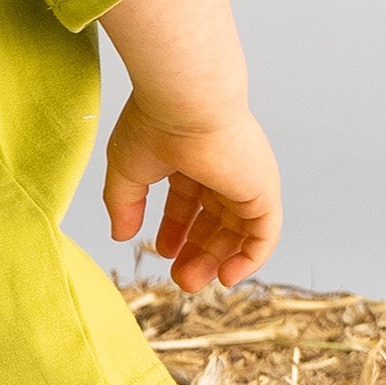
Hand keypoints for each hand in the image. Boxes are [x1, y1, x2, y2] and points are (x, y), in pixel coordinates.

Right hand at [103, 93, 281, 292]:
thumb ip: (124, 204)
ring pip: (238, 230)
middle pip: (216, 220)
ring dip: (218, 260)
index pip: (189, 201)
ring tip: (193, 282)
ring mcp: (244, 179)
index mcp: (191, 157)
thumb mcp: (127, 170)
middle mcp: (222, 167)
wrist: (185, 101)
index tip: (162, 252)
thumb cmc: (154, 122)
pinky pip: (264, 234)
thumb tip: (120, 235)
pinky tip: (228, 276)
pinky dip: (250, 258)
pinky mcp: (263, 190)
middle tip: (181, 279)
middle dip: (197, 252)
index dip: (176, 229)